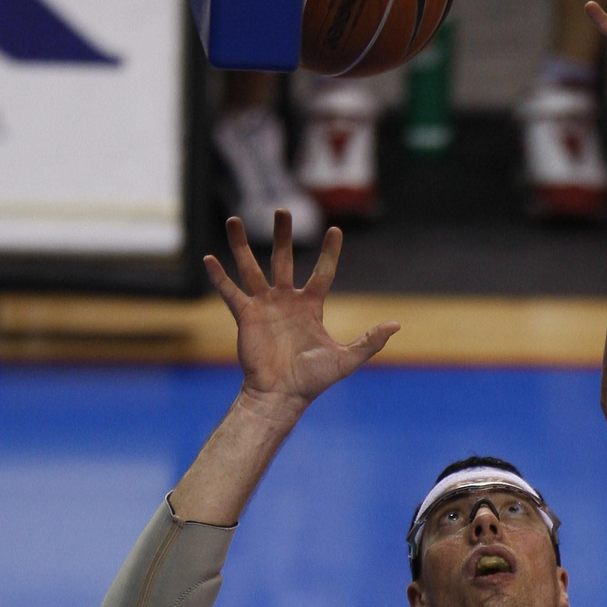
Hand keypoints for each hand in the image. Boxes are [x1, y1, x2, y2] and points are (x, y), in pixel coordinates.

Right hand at [204, 210, 399, 410]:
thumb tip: (397, 325)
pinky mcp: (245, 317)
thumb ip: (370, 340)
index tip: (336, 230)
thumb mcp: (347, 359)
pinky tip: (209, 258)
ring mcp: (264, 306)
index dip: (330, 252)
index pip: (323, 272)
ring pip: (251, 268)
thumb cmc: (313, 380)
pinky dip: (220, 277)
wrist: (282, 396)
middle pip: (283, 259)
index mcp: (311, 306)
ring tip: (234, 219)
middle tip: (282, 210)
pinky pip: (231, 292)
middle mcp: (286, 300)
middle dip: (282, 235)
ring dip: (241, 245)